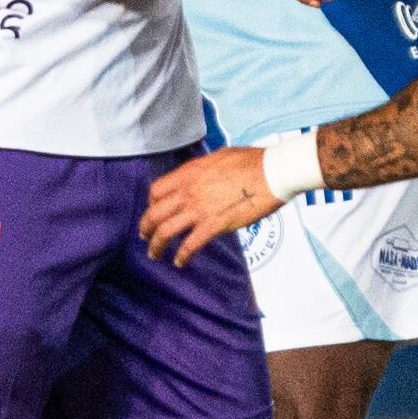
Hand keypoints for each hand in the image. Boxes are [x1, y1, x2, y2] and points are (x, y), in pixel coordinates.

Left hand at [139, 144, 283, 264]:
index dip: (151, 204)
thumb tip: (200, 173)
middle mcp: (188, 191)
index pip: (156, 191)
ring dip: (157, 246)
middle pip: (155, 213)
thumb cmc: (252, 162)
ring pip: (166, 231)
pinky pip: (190, 244)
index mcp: (189, 173)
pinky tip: (180, 262)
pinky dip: (182, 256)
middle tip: (145, 238)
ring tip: (155, 255)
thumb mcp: (219, 157)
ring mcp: (200, 208)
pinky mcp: (215, 224)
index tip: (154, 213)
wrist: (272, 172)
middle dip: (146, 229)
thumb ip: (203, 168)